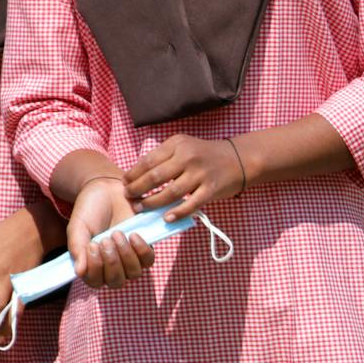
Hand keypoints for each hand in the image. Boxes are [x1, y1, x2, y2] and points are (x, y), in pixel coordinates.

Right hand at [67, 176, 153, 289]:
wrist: (107, 190)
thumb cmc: (89, 210)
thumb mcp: (78, 227)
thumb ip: (77, 248)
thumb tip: (78, 273)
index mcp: (91, 263)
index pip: (94, 281)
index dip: (95, 269)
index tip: (92, 246)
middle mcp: (111, 266)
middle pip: (116, 281)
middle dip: (111, 262)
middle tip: (105, 239)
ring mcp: (129, 259)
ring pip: (133, 273)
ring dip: (125, 255)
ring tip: (117, 233)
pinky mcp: (144, 249)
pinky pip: (148, 261)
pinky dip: (141, 250)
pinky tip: (133, 234)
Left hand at [125, 133, 244, 222]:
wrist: (238, 159)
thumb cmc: (203, 154)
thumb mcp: (182, 147)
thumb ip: (163, 157)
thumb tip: (137, 175)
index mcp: (176, 145)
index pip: (148, 161)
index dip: (133, 174)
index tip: (125, 183)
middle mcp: (187, 157)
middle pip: (155, 177)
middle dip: (138, 189)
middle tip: (129, 197)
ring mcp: (200, 174)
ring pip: (170, 192)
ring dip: (152, 202)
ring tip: (141, 208)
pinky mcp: (211, 189)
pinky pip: (191, 203)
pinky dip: (178, 212)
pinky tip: (166, 218)